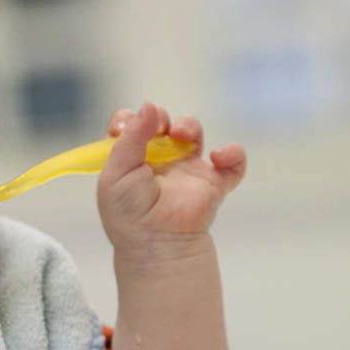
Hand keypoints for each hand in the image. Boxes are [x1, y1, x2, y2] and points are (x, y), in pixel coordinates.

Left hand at [97, 102, 245, 256]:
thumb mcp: (116, 172)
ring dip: (190, 126)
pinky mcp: (212, 184)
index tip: (128, 123)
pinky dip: (233, 155)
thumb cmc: (128, 212)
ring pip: (193, 134)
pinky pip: (232, 165)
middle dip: (161, 118)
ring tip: (183, 135)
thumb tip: (148, 105)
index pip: (132, 127)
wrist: (155, 244)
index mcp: (131, 159)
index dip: (131, 119)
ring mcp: (187, 171)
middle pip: (163, 125)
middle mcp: (158, 161)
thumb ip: (130, 137)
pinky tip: (219, 157)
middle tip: (159, 126)